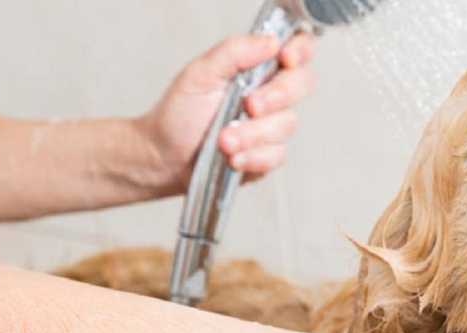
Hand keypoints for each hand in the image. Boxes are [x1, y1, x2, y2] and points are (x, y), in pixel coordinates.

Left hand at [138, 33, 315, 189]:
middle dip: (276, 96)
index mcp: (257, 67)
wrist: (164, 156)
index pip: (297, 49)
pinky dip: (253, 157)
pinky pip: (276, 155)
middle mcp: (270, 93)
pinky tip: (233, 157)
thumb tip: (270, 41)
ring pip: (286, 124)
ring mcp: (271, 125)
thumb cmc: (179, 113)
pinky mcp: (268, 155)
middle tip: (249, 106)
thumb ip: (234, 52)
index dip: (300, 51)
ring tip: (223, 140)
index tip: (285, 59)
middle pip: (302, 84)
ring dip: (253, 134)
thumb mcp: (200, 74)